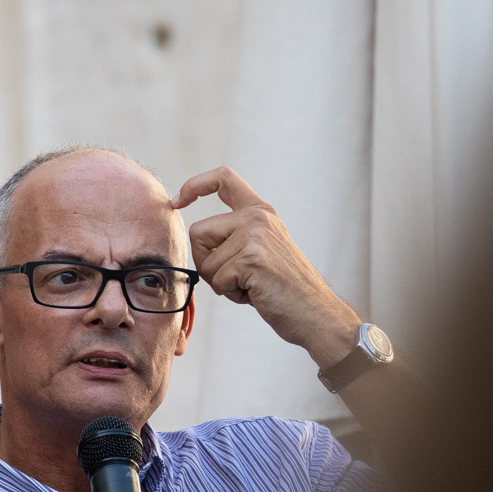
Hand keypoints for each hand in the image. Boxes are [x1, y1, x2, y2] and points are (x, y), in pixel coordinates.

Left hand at [172, 166, 359, 367]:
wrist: (314, 313)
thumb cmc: (283, 289)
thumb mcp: (261, 250)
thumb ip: (235, 237)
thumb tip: (196, 238)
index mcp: (260, 211)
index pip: (223, 178)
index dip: (195, 185)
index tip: (177, 200)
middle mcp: (257, 217)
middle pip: (198, 232)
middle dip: (206, 262)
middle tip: (235, 278)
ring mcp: (255, 235)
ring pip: (206, 262)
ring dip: (222, 283)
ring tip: (251, 286)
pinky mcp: (251, 258)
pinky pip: (217, 280)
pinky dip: (231, 294)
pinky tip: (256, 294)